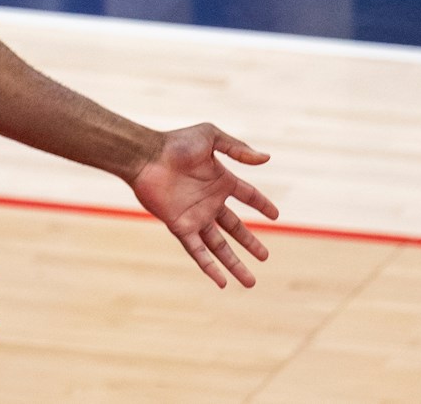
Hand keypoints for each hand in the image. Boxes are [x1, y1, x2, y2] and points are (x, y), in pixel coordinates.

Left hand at [131, 122, 277, 288]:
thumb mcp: (210, 136)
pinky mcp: (181, 226)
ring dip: (235, 264)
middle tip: (265, 257)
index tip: (275, 215)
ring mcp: (196, 216)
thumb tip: (266, 158)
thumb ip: (237, 149)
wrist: (146, 155)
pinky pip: (198, 251)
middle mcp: (210, 201)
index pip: (247, 195)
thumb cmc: (176, 142)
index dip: (261, 204)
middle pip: (235, 228)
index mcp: (220, 180)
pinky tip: (222, 283)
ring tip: (250, 283)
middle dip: (250, 243)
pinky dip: (210, 267)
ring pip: (220, 247)